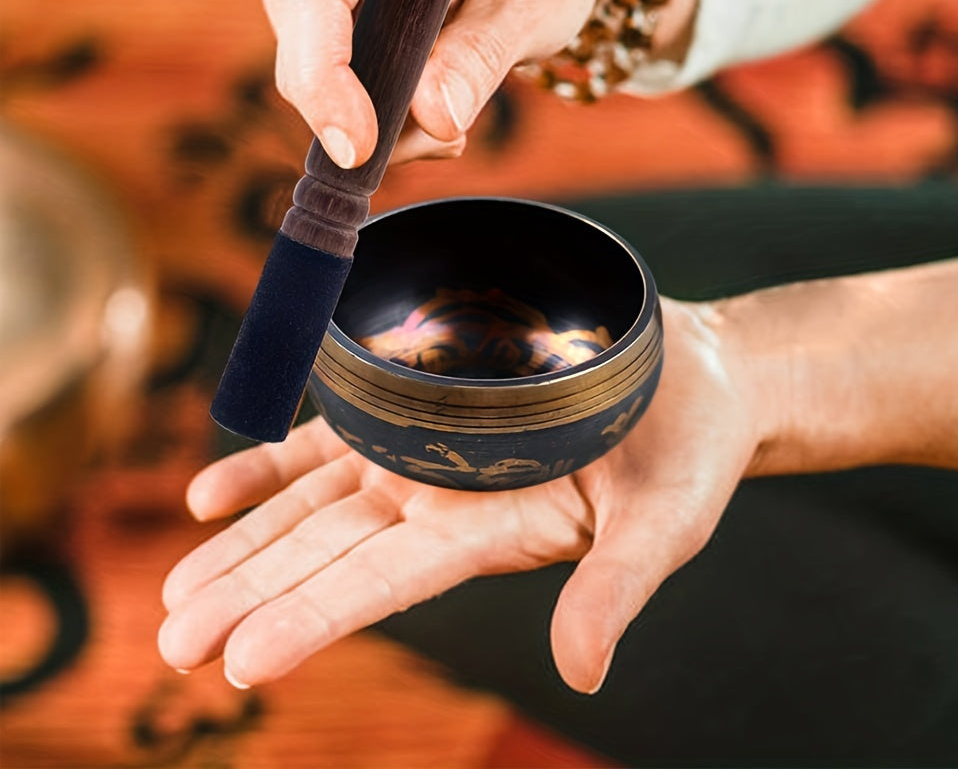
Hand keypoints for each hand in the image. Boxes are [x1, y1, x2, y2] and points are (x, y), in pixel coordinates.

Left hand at [159, 296, 770, 693]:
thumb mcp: (664, 524)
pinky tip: (208, 491)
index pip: (388, 583)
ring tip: (175, 592)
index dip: (318, 617)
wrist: (689, 377)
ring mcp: (421, 454)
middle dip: (251, 591)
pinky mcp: (417, 406)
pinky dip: (268, 463)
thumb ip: (616, 590)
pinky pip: (326, 437)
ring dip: (244, 540)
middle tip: (172, 643)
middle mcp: (442, 499)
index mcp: (492, 531)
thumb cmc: (689, 452)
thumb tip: (585, 676)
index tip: (243, 660)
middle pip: (329, 551)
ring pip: (313, 502)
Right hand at [263, 0, 694, 165]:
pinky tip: (430, 103)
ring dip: (374, 115)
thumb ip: (478, 60)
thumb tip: (430, 119)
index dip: (322, 81)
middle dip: (360, 115)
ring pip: (307, 64)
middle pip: (300, 42)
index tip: (359, 148)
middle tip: (444, 142)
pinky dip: (371, 104)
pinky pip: (322, 65)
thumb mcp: (533, 7)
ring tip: (451, 118)